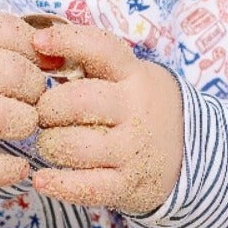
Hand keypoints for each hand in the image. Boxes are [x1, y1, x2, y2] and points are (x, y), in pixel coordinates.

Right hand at [0, 14, 47, 187]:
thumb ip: (11, 43)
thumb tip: (58, 58)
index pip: (7, 31)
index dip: (30, 48)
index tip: (32, 62)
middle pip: (12, 73)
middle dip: (35, 88)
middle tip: (31, 98)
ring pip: (1, 116)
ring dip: (24, 122)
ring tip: (23, 123)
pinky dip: (6, 170)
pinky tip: (18, 168)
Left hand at [28, 22, 183, 213]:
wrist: (189, 152)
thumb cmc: (138, 106)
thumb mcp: (127, 75)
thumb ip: (89, 61)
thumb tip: (38, 43)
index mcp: (133, 75)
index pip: (101, 49)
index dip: (67, 41)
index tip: (37, 41)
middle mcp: (136, 109)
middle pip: (76, 102)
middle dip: (47, 109)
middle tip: (44, 115)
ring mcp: (134, 149)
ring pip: (73, 145)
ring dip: (50, 145)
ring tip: (50, 144)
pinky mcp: (129, 185)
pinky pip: (86, 187)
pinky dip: (59, 185)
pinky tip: (42, 180)